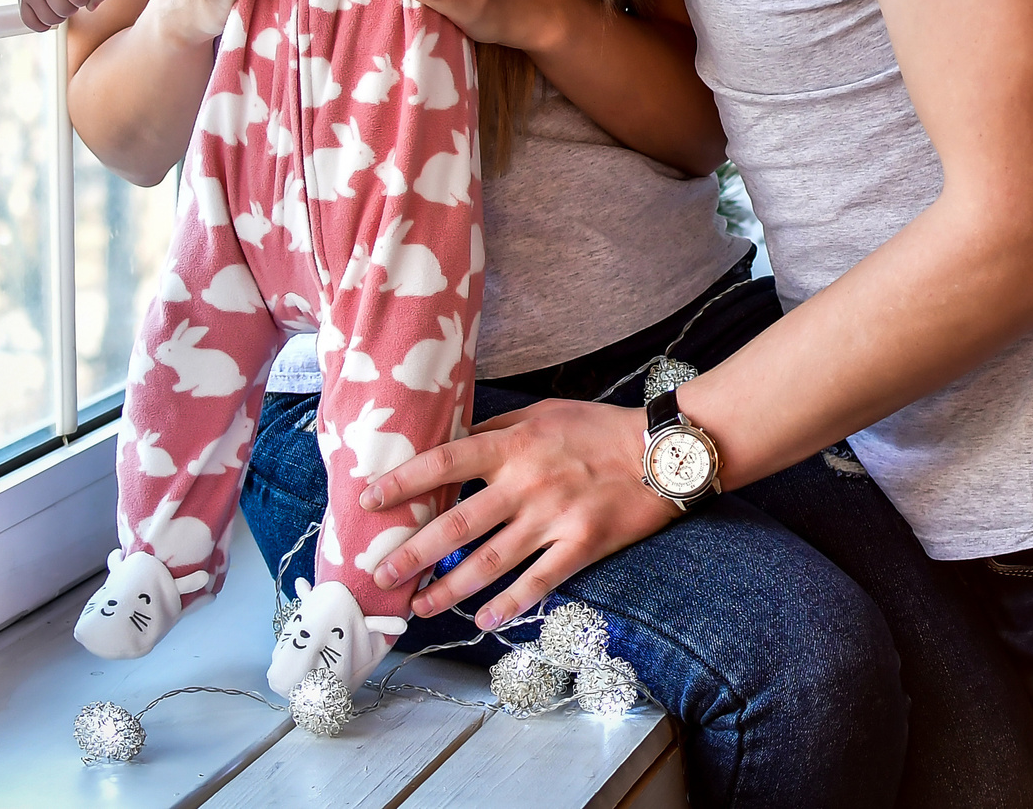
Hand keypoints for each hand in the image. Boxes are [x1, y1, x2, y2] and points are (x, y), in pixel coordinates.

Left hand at [358, 399, 677, 630]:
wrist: (662, 451)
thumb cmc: (598, 428)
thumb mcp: (544, 413)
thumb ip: (498, 429)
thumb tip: (451, 439)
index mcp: (514, 445)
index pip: (445, 461)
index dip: (404, 482)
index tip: (369, 502)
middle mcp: (528, 483)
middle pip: (457, 522)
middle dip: (413, 552)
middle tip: (380, 574)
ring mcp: (554, 517)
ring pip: (490, 561)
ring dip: (450, 588)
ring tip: (419, 607)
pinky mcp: (582, 544)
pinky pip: (539, 581)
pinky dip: (510, 604)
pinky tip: (484, 620)